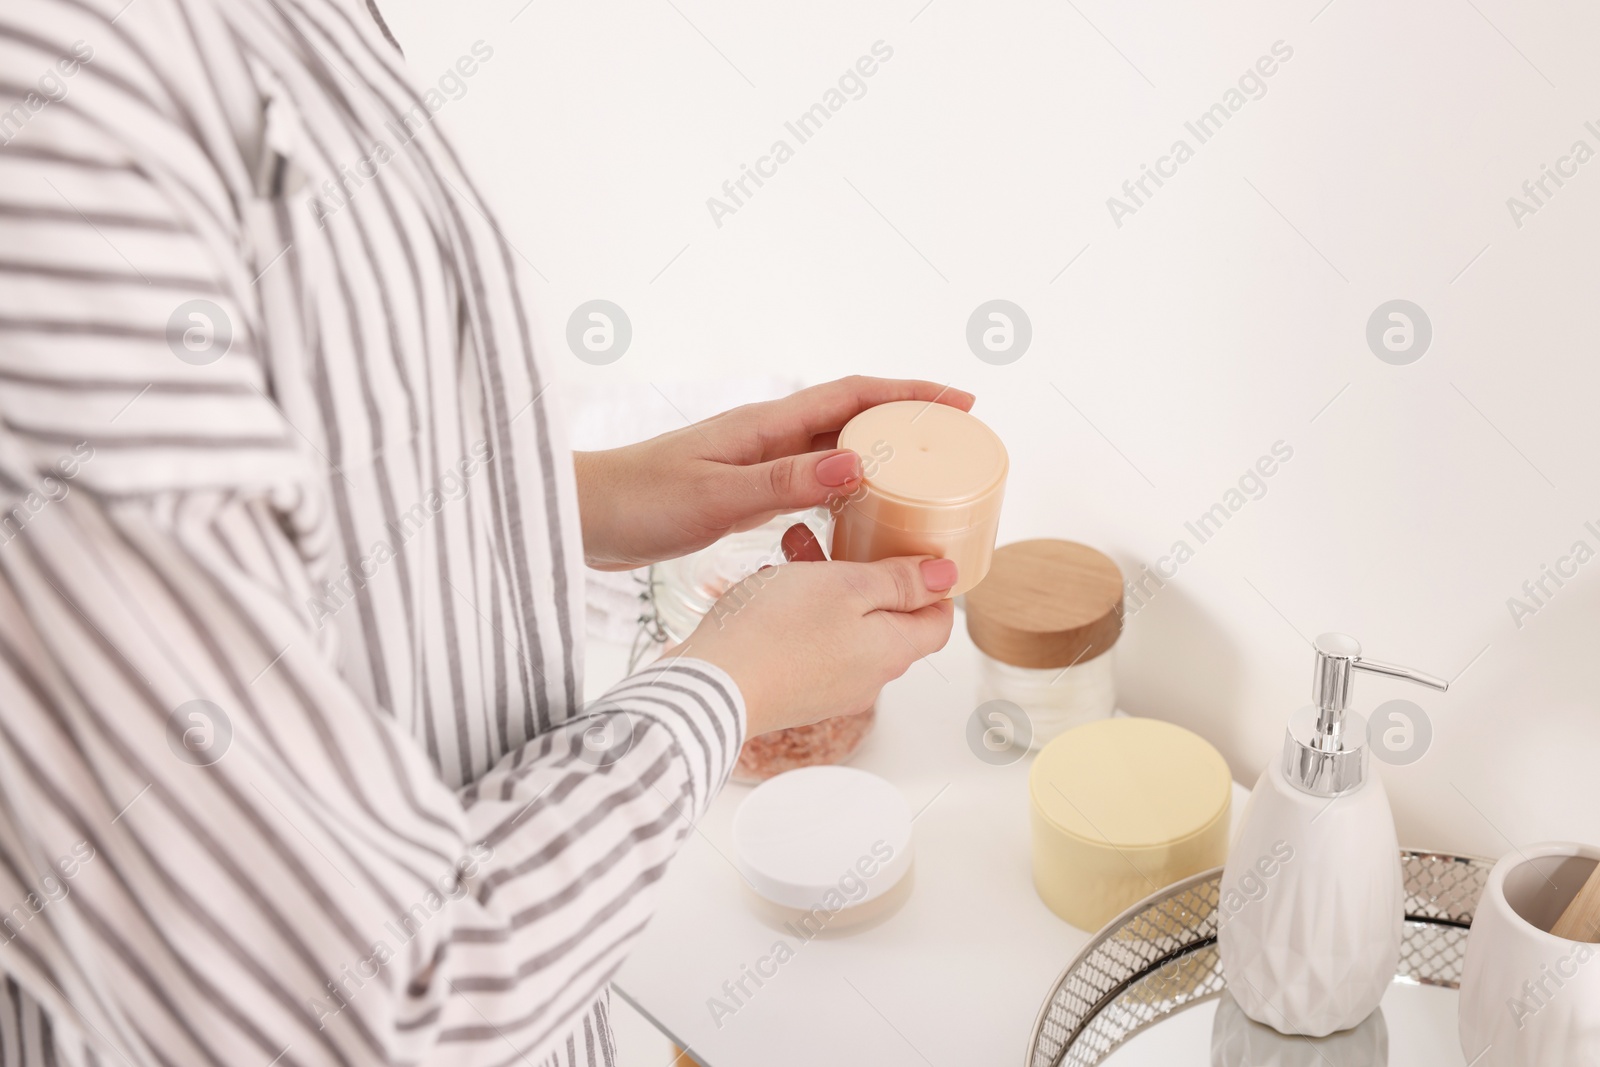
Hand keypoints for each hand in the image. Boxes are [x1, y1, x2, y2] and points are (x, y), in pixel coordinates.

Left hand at [573, 376, 973, 569]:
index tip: (961, 401)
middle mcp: (769, 436)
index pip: (854, 395)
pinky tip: (865, 515)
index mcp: (766, 423)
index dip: (911, 393)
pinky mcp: (747, 493)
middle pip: (854, 419)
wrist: (585, 517)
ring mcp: (759, 463)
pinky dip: (846, 493)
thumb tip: (857, 464)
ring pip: (837, 453)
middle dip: (910, 422)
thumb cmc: (640, 501)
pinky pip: (813, 485)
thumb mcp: (717, 496)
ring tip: (928, 478)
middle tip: (961, 444)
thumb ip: (784, 482)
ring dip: (883, 458)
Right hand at [683, 554, 959, 735]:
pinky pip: (811, 643)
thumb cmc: (776, 631)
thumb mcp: (848, 585)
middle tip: (844, 537)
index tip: (914, 551)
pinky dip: (801, 610)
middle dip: (868, 573)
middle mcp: (867, 678)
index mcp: (892, 651)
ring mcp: (829, 689)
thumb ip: (900, 580)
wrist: (708, 687)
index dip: (933, 584)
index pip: (938, 620)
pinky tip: (772, 584)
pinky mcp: (794, 691)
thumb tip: (947, 575)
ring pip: (845, 627)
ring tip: (795, 546)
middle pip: (888, 620)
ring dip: (828, 585)